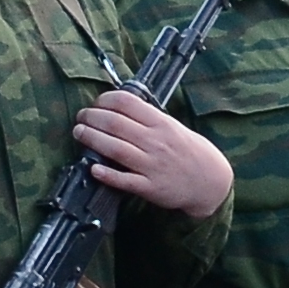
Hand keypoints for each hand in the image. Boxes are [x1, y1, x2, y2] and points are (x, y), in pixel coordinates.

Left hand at [74, 85, 230, 218]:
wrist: (209, 180)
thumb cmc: (188, 151)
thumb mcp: (172, 127)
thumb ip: (148, 118)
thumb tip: (118, 108)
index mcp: (161, 123)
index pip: (127, 103)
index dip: (105, 100)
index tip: (96, 103)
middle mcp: (155, 141)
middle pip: (115, 124)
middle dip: (92, 117)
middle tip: (81, 117)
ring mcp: (152, 164)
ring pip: (115, 149)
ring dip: (92, 139)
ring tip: (79, 133)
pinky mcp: (150, 187)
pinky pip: (125, 180)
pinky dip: (107, 174)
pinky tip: (93, 168)